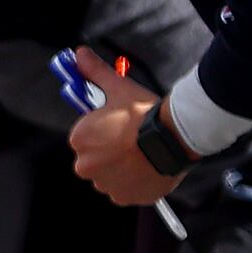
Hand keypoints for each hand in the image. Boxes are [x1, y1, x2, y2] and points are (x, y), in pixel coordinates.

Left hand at [66, 51, 175, 204]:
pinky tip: (147, 166)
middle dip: (110, 151)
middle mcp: (86, 166)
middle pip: (96, 158)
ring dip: (122, 167)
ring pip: (111, 175)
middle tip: (132, 139)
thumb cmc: (143, 113)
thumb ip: (95, 72)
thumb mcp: (117, 87)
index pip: (85, 136)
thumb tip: (79, 54)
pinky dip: (135, 182)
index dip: (103, 129)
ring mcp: (106, 185)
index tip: (119, 125)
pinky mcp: (125, 198)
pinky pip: (126, 190)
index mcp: (79, 140)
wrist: (172, 137)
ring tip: (142, 152)